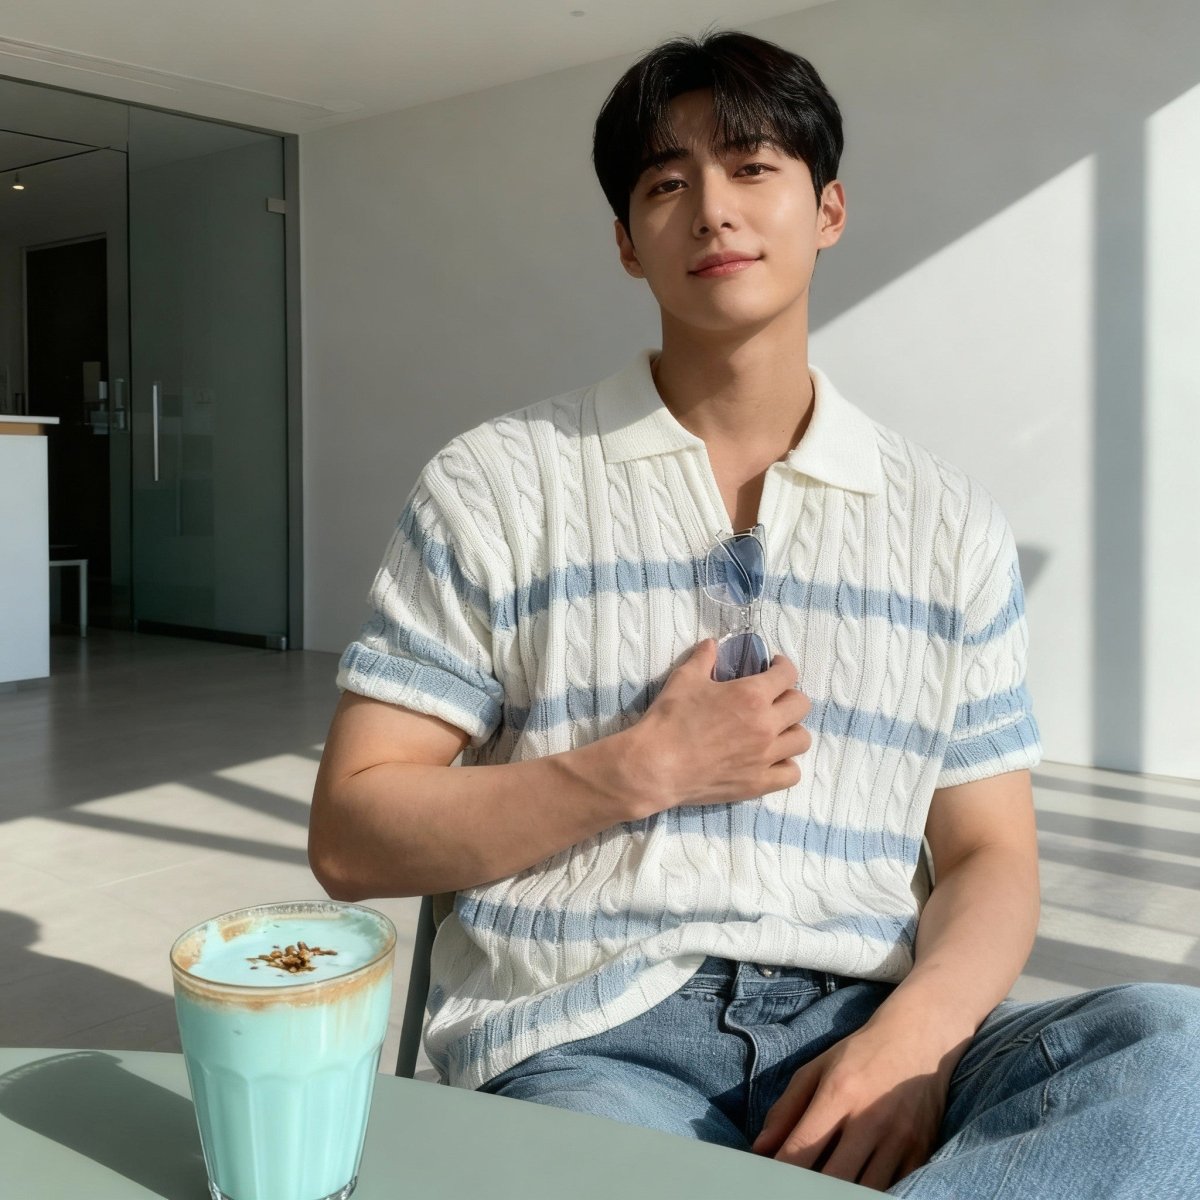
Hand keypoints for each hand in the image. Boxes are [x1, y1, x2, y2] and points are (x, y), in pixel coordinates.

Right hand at [624, 639, 811, 816]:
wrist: (656, 765)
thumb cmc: (670, 719)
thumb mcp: (684, 679)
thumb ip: (703, 658)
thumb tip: (712, 644)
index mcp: (752, 696)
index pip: (787, 675)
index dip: (783, 667)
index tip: (774, 668)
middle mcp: (766, 725)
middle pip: (801, 705)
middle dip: (789, 696)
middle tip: (773, 698)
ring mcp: (765, 757)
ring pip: (801, 740)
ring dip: (791, 730)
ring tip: (775, 730)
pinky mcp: (758, 783)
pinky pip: (792, 774)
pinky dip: (786, 764)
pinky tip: (772, 759)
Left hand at [750, 1017, 952, 1191]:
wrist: (918, 1038)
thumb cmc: (860, 1054)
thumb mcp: (817, 1069)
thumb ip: (786, 1108)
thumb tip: (760, 1148)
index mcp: (838, 1093)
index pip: (803, 1148)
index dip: (782, 1173)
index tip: (770, 1182)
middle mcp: (870, 1118)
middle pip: (834, 1179)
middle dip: (811, 1188)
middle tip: (795, 1188)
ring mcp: (900, 1138)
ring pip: (865, 1191)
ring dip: (842, 1192)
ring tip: (826, 1185)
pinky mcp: (921, 1152)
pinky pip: (894, 1189)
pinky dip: (872, 1192)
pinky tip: (856, 1185)